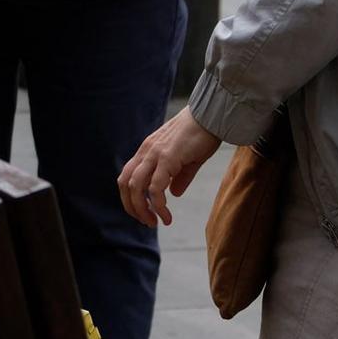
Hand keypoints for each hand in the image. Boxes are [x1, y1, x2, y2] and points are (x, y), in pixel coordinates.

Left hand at [118, 108, 222, 227]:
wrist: (211, 116)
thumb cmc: (201, 135)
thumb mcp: (187, 159)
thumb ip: (179, 176)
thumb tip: (173, 193)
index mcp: (148, 150)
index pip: (127, 176)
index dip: (130, 197)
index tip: (143, 212)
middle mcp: (146, 151)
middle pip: (126, 183)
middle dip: (132, 207)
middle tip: (147, 222)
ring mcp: (155, 153)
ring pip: (136, 186)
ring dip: (142, 209)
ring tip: (155, 222)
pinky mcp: (168, 157)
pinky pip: (155, 186)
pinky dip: (158, 205)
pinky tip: (167, 215)